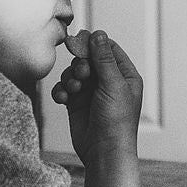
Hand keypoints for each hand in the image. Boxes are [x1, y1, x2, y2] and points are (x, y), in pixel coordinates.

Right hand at [51, 30, 142, 165]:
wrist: (103, 152)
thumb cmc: (116, 121)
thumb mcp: (113, 85)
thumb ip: (104, 59)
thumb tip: (98, 34)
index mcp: (125, 75)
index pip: (108, 49)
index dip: (94, 44)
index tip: (79, 42)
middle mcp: (108, 82)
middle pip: (88, 59)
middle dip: (81, 64)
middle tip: (82, 74)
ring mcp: (91, 92)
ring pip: (74, 72)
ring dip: (70, 78)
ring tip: (74, 90)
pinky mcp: (76, 104)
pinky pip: (64, 88)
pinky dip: (62, 91)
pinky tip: (64, 99)